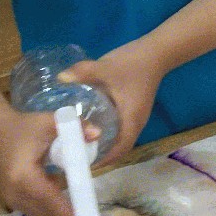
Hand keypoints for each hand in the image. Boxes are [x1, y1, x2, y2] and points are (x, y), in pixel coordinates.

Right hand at [0, 107, 76, 215]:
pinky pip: (34, 210)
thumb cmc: (24, 128)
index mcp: (23, 176)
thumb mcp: (50, 122)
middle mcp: (14, 192)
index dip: (66, 212)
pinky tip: (68, 213)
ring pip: (40, 214)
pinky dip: (51, 213)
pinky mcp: (12, 198)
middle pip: (45, 213)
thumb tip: (98, 134)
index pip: (48, 199)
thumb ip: (76, 126)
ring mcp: (11, 197)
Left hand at [64, 42, 164, 165]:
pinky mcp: (133, 109)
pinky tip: (91, 126)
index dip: (105, 159)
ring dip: (104, 145)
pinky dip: (107, 133)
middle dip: (101, 154)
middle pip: (120, 147)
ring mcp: (136, 116)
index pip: (121, 148)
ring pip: (120, 138)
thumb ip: (82, 72)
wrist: (156, 51)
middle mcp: (136, 122)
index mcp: (131, 119)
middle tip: (77, 154)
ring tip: (80, 143)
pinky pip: (120, 128)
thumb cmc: (133, 64)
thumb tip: (59, 79)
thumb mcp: (105, 67)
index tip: (84, 163)